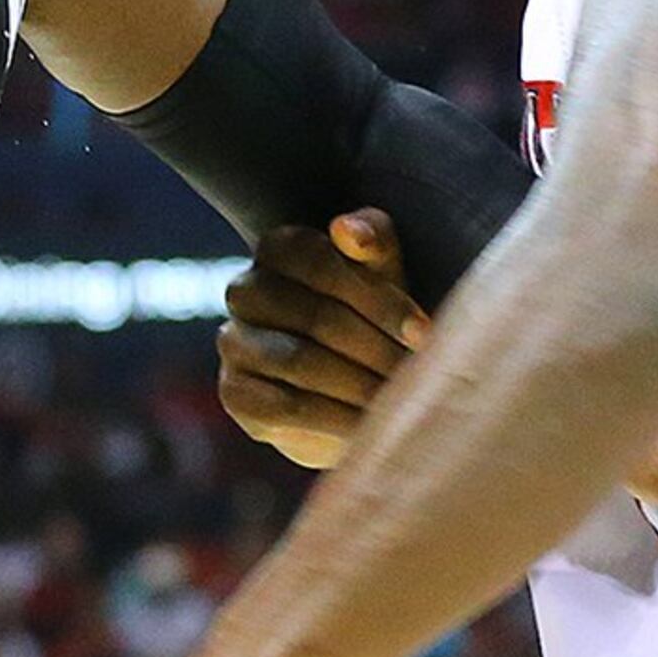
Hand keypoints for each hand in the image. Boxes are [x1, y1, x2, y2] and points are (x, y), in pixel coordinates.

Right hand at [216, 207, 427, 467]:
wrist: (349, 387)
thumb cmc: (372, 315)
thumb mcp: (382, 273)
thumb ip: (372, 241)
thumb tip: (347, 230)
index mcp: (277, 249)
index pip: (319, 261)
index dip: (377, 297)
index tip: (423, 333)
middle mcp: (245, 290)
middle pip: (312, 314)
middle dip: (374, 348)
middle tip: (414, 375)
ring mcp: (234, 342)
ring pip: (297, 360)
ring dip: (358, 384)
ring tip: (397, 399)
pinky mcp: (235, 393)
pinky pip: (283, 407)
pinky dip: (334, 419)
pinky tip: (369, 426)